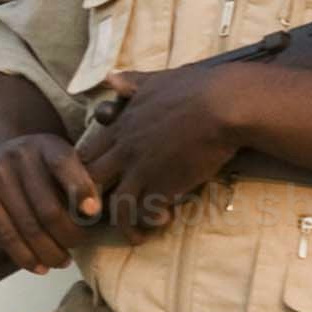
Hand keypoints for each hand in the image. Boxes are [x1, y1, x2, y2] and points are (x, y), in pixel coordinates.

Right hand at [0, 125, 105, 272]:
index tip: (93, 213)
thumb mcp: (56, 162)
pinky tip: (39, 266)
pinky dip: (25, 257)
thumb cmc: (34, 170)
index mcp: (46, 145)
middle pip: (49, 208)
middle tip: (79, 247)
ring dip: (50, 252)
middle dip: (70, 236)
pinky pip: (6, 235)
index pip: (64, 164)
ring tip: (61, 262)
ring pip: (29, 227)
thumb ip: (78, 180)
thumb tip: (98, 216)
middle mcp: (18, 154)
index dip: (81, 188)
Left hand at [69, 63, 251, 231]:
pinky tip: (163, 222)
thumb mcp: (155, 80)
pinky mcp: (166, 184)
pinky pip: (147, 212)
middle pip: (91, 181)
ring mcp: (143, 168)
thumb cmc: (196, 87)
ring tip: (136, 234)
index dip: (88, 171)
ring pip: (117, 204)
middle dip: (93, 199)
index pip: (87, 154)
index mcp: (121, 125)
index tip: (98, 183)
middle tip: (104, 214)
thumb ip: (131, 83)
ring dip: (124, 223)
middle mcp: (126, 149)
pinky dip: (151, 221)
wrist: (224, 103)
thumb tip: (111, 77)